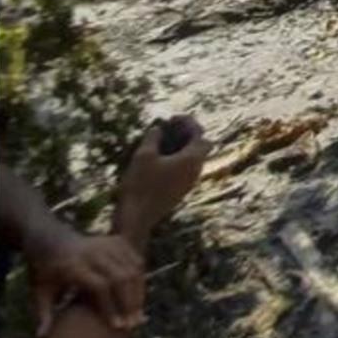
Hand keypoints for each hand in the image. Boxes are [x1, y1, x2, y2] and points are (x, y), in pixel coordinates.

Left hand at [25, 227, 144, 333]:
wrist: (52, 240)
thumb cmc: (47, 273)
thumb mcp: (40, 292)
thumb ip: (43, 314)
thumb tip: (42, 337)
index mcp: (74, 265)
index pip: (100, 287)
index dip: (111, 307)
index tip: (116, 326)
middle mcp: (94, 252)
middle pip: (121, 277)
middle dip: (130, 302)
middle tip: (133, 323)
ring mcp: (108, 243)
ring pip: (133, 269)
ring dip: (139, 293)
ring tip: (138, 313)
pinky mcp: (117, 240)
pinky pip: (136, 261)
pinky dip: (140, 280)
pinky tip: (138, 297)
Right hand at [113, 120, 208, 247]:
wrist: (136, 219)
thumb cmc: (140, 185)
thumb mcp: (143, 156)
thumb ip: (153, 138)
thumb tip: (158, 128)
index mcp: (192, 160)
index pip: (199, 134)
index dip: (188, 123)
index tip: (172, 118)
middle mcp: (196, 171)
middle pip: (200, 146)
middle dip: (187, 134)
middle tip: (169, 127)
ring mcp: (189, 183)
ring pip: (193, 159)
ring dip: (181, 147)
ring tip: (162, 141)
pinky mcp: (180, 191)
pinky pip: (185, 169)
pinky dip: (177, 159)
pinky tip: (159, 158)